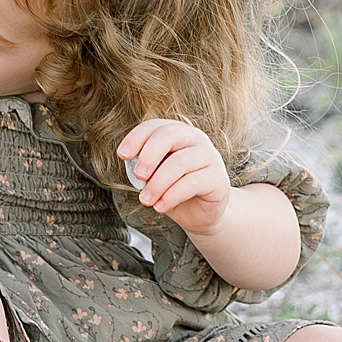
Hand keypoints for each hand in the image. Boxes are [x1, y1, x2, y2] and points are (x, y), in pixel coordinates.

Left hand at [118, 117, 235, 234]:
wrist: (200, 215)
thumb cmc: (174, 191)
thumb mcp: (155, 176)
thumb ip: (145, 167)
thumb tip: (132, 166)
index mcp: (177, 133)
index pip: (155, 126)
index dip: (136, 138)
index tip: (122, 155)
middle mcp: (195, 139)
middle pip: (169, 135)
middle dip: (148, 155)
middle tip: (137, 176)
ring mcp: (209, 156)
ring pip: (179, 162)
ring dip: (157, 183)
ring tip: (145, 200)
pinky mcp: (218, 178)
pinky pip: (192, 183)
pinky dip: (171, 196)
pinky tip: (160, 207)